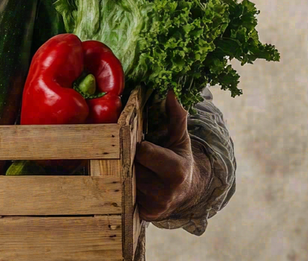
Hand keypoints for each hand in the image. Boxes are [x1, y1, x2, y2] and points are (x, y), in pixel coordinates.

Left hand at [134, 89, 206, 221]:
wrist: (186, 192)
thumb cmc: (179, 158)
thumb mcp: (179, 138)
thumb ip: (175, 115)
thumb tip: (171, 90)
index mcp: (176, 170)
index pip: (143, 152)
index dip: (138, 145)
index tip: (137, 141)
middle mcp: (166, 193)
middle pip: (131, 167)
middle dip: (127, 157)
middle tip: (125, 151)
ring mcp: (154, 207)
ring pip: (124, 182)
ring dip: (121, 171)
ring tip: (126, 165)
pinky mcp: (144, 216)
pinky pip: (122, 197)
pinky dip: (121, 187)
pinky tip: (125, 181)